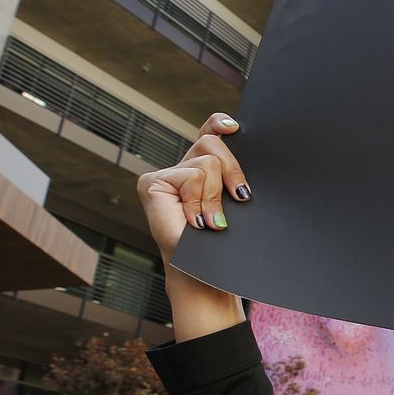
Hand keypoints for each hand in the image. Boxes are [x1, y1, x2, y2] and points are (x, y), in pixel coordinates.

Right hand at [136, 113, 252, 262]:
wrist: (203, 270)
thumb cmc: (220, 240)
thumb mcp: (233, 202)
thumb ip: (232, 177)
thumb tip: (241, 153)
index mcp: (202, 168)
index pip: (209, 133)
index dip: (220, 124)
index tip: (235, 128)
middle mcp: (181, 167)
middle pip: (212, 143)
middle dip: (233, 171)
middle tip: (240, 197)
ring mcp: (164, 175)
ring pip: (206, 163)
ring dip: (215, 196)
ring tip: (210, 220)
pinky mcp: (152, 183)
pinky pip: (191, 177)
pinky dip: (199, 201)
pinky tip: (194, 221)